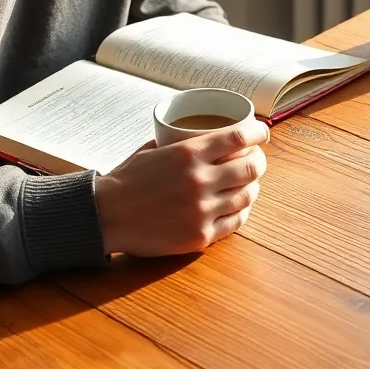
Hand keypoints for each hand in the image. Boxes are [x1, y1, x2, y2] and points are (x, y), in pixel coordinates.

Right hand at [94, 119, 269, 256]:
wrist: (107, 215)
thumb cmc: (127, 180)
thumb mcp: (152, 149)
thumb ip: (181, 143)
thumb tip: (204, 134)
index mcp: (188, 153)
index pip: (238, 138)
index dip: (257, 133)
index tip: (262, 131)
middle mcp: (199, 181)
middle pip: (251, 168)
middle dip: (259, 161)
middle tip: (257, 159)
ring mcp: (202, 211)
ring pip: (247, 196)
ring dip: (252, 187)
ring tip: (248, 183)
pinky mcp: (200, 236)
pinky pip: (235, 222)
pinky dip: (241, 211)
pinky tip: (238, 206)